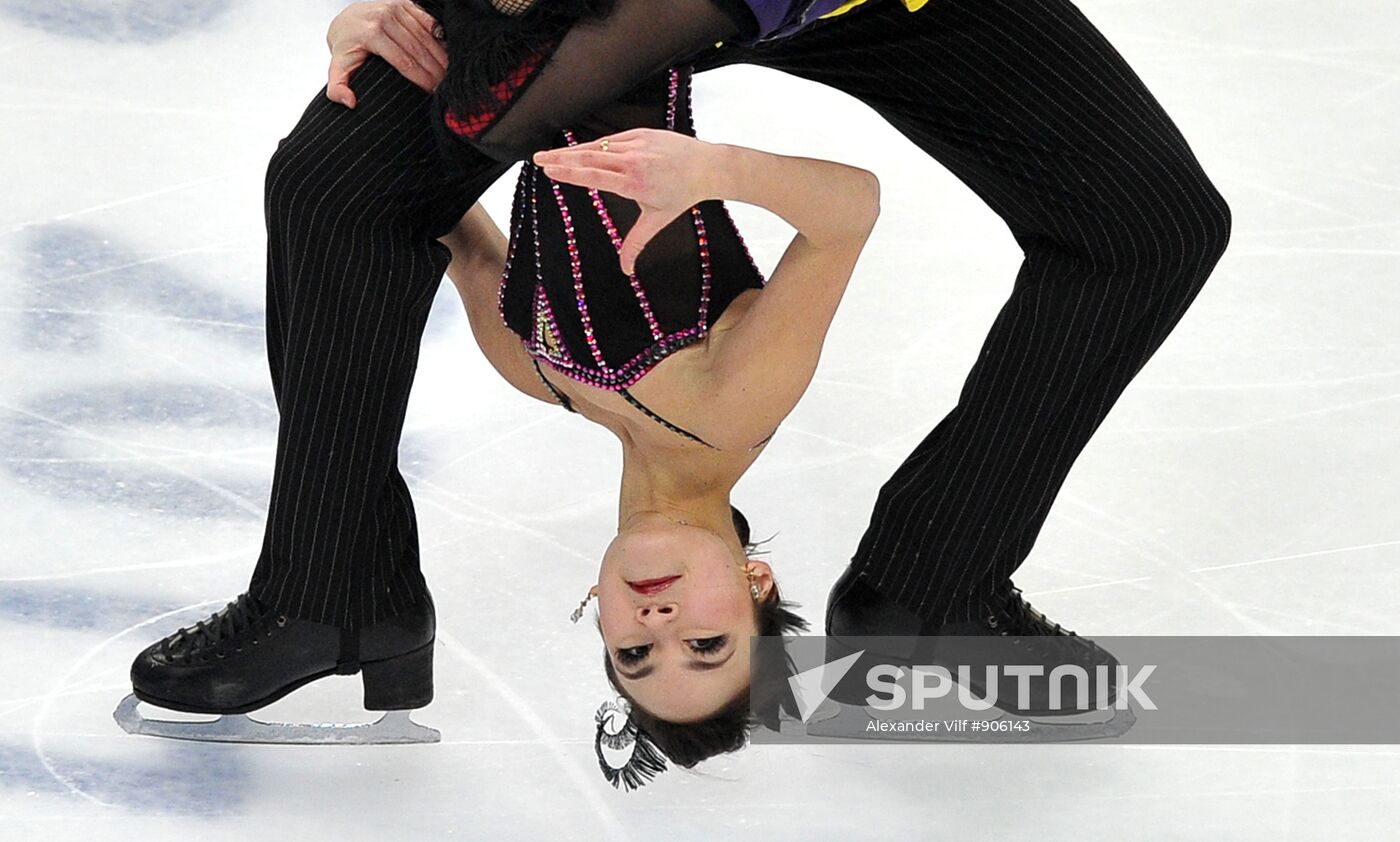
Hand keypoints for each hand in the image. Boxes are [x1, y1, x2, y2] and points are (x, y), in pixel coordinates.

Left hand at [326, 0, 447, 107]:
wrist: (347, 19)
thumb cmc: (347, 46)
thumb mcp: (338, 67)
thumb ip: (337, 88)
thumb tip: (350, 102)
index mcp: (370, 33)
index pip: (403, 60)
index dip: (421, 78)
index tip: (432, 92)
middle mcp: (384, 17)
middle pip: (418, 49)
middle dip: (435, 70)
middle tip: (446, 87)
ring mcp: (396, 7)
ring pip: (426, 36)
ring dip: (441, 56)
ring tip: (450, 74)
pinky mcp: (406, 3)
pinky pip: (429, 21)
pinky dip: (440, 37)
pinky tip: (448, 53)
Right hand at [532, 129, 719, 275]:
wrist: (706, 166)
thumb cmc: (681, 195)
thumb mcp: (657, 221)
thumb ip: (636, 244)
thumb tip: (626, 271)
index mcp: (634, 183)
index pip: (595, 176)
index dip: (570, 172)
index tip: (549, 170)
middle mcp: (632, 161)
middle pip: (589, 158)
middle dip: (560, 158)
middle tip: (537, 159)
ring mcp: (636, 144)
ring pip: (597, 147)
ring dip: (572, 151)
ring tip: (550, 155)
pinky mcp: (640, 133)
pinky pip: (611, 139)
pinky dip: (593, 145)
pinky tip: (577, 150)